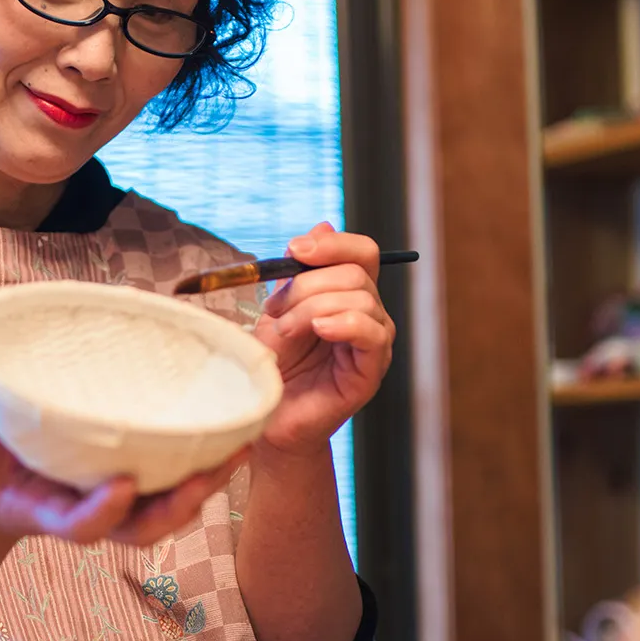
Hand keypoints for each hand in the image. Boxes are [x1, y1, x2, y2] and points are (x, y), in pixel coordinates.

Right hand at [0, 371, 246, 550]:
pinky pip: (169, 485)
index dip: (103, 512)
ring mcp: (111, 506)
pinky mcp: (128, 487)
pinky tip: (232, 433)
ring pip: (165, 512)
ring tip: (238, 447)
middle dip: (176, 508)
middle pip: (140, 530)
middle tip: (204, 474)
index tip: (124, 484)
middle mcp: (87, 514)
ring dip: (203, 486)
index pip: (79, 526)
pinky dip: (202, 466)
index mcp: (46, 512)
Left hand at [253, 222, 395, 455]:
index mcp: (349, 295)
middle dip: (308, 284)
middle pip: (356, 272)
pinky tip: (319, 330)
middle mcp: (369, 314)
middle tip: (275, 310)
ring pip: (360, 298)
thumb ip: (299, 272)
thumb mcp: (278, 308)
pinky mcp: (371, 371)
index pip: (361, 252)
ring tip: (286, 332)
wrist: (265, 415)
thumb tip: (323, 225)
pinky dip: (344, 323)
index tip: (294, 249)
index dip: (332, 243)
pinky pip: (373, 333)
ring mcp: (373, 343)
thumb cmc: (272, 364)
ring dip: (312, 308)